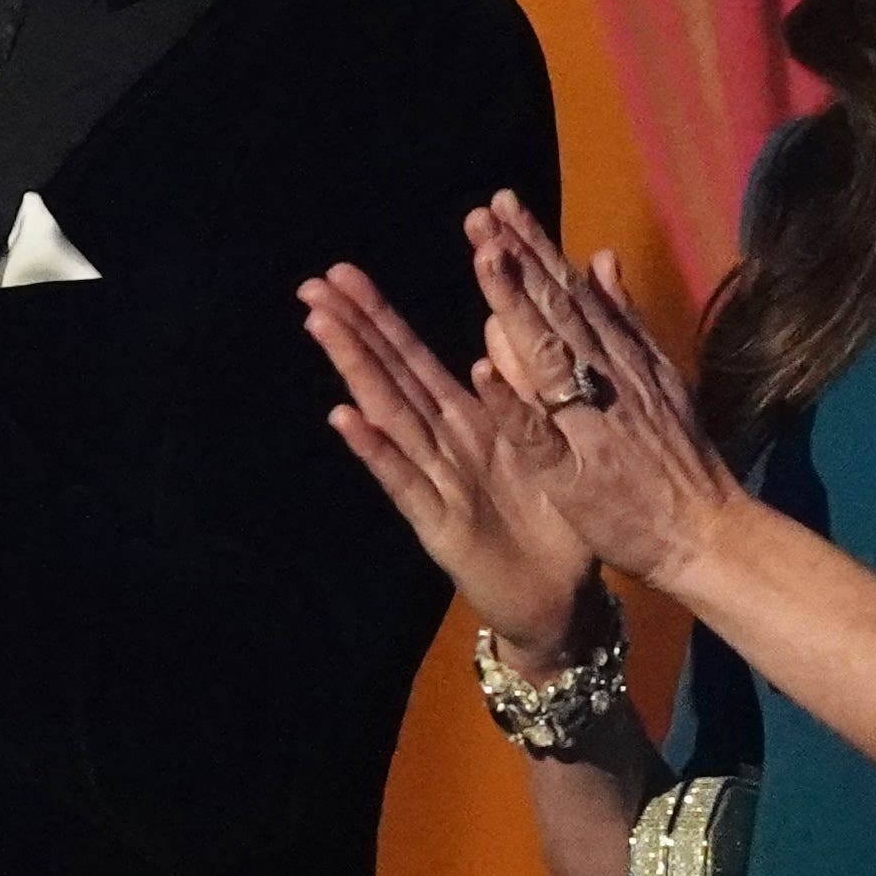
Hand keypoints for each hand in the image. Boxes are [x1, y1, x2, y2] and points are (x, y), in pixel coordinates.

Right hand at [301, 260, 597, 673]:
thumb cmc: (555, 521)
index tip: (342, 273)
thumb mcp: (546, 441)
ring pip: (389, 418)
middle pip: (390, 378)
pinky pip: (406, 482)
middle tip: (311, 286)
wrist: (563, 601)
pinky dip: (376, 450)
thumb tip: (501, 316)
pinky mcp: (441, 526)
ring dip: (356, 371)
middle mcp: (441, 446)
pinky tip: (345, 418)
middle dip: (352, 330)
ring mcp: (436, 484)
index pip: (412, 358)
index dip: (378, 316)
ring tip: (322, 327)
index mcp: (467, 421)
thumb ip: (523, 383)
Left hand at [467, 191, 747, 602]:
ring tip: (484, 260)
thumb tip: (602, 256)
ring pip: (547, 357)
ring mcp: (590, 423)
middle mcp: (606, 379)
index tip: (499, 204)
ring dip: (515, 308)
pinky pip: (540, 435)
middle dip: (517, 258)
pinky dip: (513, 403)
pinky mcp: (574, 473)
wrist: (707, 534)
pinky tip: (484, 371)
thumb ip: (624, 319)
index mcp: (619, 358)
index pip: (569, 291)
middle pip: (556, 309)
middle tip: (479, 214)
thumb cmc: (676, 458)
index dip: (533, 246)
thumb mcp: (657, 376)